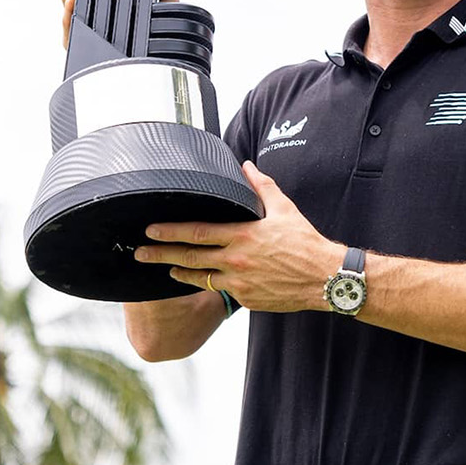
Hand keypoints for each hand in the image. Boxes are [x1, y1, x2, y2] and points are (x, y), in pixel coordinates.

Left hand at [133, 162, 343, 313]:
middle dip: (161, 255)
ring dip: (179, 274)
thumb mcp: (283, 208)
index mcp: (241, 236)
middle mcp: (236, 260)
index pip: (196, 232)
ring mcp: (239, 282)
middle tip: (141, 253)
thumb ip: (261, 186)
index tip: (151, 230)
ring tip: (164, 270)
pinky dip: (206, 286)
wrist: (324, 278)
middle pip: (189, 258)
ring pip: (200, 279)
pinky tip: (198, 282)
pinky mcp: (247, 299)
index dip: (170, 231)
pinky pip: (220, 291)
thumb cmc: (305, 243)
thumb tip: (246, 166)